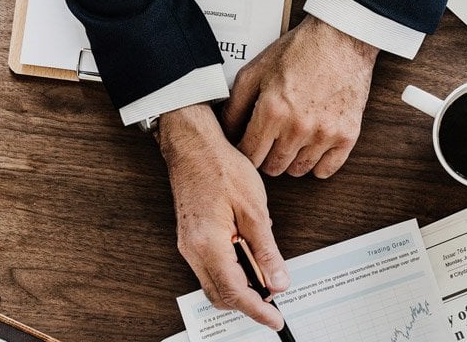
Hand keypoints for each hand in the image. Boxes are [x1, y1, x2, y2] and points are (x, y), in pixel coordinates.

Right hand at [158, 104, 289, 329]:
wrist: (194, 146)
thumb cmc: (221, 168)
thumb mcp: (255, 210)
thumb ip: (266, 251)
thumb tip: (278, 281)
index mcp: (208, 244)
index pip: (234, 292)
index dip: (257, 311)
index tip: (275, 320)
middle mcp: (192, 250)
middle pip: (220, 295)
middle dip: (248, 303)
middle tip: (275, 299)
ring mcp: (189, 246)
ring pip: (215, 283)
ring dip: (241, 286)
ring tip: (266, 275)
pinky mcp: (191, 239)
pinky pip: (211, 268)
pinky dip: (232, 271)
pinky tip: (250, 256)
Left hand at [221, 15, 378, 177]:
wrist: (342, 38)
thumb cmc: (300, 50)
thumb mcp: (256, 71)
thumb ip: (235, 105)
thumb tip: (225, 132)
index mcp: (272, 111)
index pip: (249, 155)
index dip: (245, 152)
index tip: (249, 146)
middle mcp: (298, 127)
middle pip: (272, 168)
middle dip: (266, 157)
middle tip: (270, 141)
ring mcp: (325, 134)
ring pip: (298, 170)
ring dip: (291, 160)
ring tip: (292, 140)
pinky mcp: (347, 135)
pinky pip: (326, 170)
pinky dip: (317, 163)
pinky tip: (312, 147)